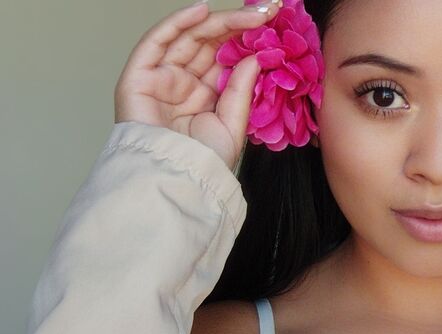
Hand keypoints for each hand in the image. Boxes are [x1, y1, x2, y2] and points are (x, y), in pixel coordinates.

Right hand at [114, 0, 282, 169]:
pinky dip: (177, 22)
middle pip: (210, 42)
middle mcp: (183, 83)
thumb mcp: (233, 124)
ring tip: (249, 12)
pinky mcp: (139, 76)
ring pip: (189, 37)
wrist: (178, 181)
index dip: (247, 39)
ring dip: (218, 20)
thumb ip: (241, 89)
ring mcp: (160, 78)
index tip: (274, 23)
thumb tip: (254, 56)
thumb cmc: (202, 163)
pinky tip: (203, 11)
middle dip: (238, 24)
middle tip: (269, 10)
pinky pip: (156, 41)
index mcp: (205, 95)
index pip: (226, 57)